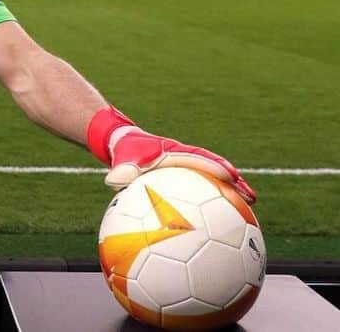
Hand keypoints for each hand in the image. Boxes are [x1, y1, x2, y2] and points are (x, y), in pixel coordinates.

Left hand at [87, 105, 255, 203]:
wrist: (124, 144)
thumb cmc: (124, 152)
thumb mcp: (122, 160)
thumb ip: (121, 170)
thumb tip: (112, 181)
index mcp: (172, 153)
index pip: (197, 157)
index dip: (213, 165)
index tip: (230, 174)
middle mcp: (185, 158)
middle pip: (214, 168)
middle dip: (233, 180)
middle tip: (252, 196)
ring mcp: (188, 167)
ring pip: (214, 179)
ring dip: (232, 190)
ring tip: (251, 206)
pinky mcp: (187, 178)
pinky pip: (206, 188)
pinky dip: (219, 199)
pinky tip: (230, 220)